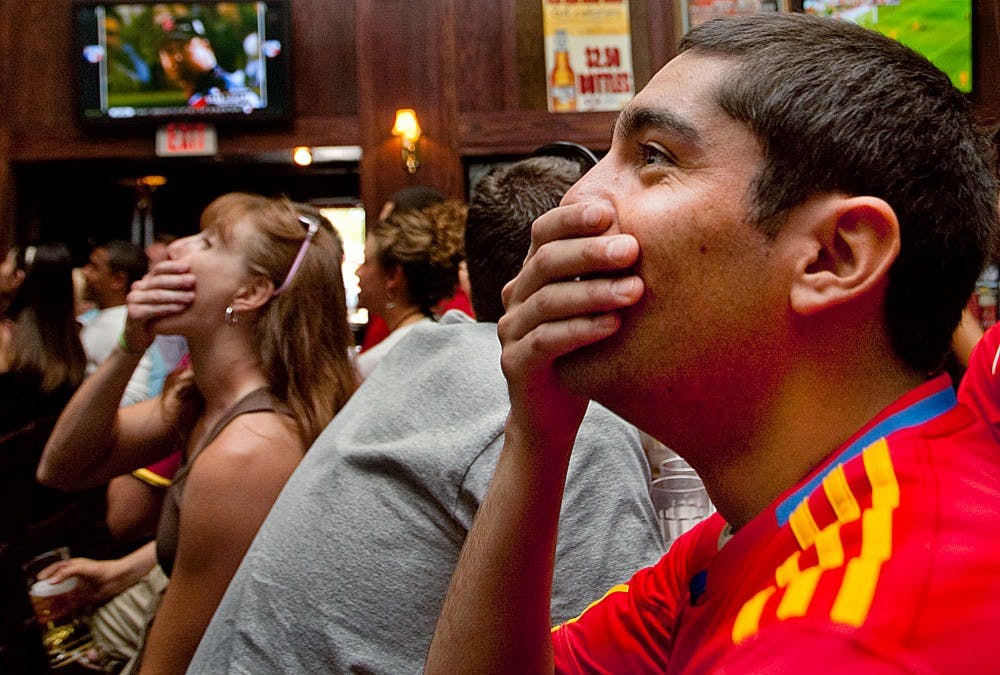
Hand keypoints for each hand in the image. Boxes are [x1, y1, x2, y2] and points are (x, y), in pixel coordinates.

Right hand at [37, 556, 133, 611]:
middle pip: (56, 587)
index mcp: (73, 568)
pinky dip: (59, 613)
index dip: (47, 573)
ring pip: (60, 599)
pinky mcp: (82, 600)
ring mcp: (78, 590)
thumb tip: (51, 581)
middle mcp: (74, 579)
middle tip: (34, 600)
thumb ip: (66, 572)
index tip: (38, 580)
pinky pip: (68, 608)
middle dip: (45, 594)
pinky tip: (51, 618)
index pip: (56, 570)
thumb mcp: (82, 568)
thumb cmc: (101, 569)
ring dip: (50, 607)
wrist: (117, 579)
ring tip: (39, 614)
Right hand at [123, 260, 195, 351]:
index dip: (173, 267)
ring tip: (192, 296)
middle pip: (158, 281)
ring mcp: (133, 301)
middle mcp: (137, 288)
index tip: (189, 267)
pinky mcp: (133, 314)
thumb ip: (174, 284)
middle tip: (193, 280)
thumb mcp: (166, 298)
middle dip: (177, 280)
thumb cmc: (159, 315)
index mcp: (146, 281)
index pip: (159, 269)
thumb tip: (192, 269)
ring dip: (175, 295)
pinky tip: (181, 308)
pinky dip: (168, 308)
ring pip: (156, 295)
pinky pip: (152, 310)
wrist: (141, 336)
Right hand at [497, 202, 642, 442]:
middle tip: (632, 249)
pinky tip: (613, 325)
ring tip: (635, 290)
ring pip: (548, 300)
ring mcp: (512, 330)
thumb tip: (655, 230)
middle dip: (591, 252)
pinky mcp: (516, 363)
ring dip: (593, 291)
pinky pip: (546, 340)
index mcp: (533, 274)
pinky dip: (580, 329)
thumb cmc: (584, 352)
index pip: (543, 231)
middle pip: (546, 261)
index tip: (609, 212)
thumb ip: (607, 272)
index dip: (572, 218)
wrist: (551, 414)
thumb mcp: (594, 305)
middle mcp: (517, 295)